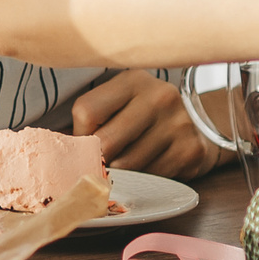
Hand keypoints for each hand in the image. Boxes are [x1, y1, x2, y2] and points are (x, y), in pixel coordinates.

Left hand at [72, 70, 224, 177]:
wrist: (200, 125)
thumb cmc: (145, 116)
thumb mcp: (121, 102)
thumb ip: (92, 119)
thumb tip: (58, 150)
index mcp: (133, 79)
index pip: (86, 111)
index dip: (80, 134)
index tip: (87, 140)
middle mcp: (159, 96)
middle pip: (105, 143)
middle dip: (97, 159)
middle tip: (99, 163)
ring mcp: (178, 124)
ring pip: (126, 166)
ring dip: (119, 173)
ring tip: (125, 165)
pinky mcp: (189, 151)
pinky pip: (150, 178)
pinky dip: (143, 180)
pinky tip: (148, 168)